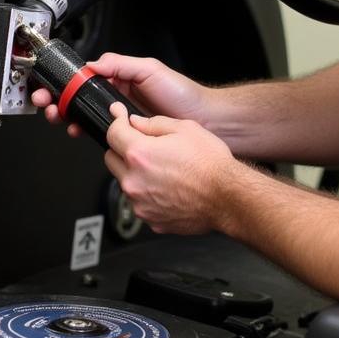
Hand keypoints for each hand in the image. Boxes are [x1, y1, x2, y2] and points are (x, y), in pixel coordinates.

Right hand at [31, 53, 206, 137]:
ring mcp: (120, 116)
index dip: (67, 82)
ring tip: (60, 118)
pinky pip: (99, 133)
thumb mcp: (150, 70)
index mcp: (121, 78)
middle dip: (59, 100)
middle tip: (48, 105)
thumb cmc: (182, 94)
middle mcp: (118, 97)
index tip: (53, 86)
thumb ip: (122, 65)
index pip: (86, 78)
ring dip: (67, 116)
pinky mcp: (125, 134)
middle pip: (79, 98)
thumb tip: (95, 64)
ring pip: (85, 115)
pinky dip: (84, 131)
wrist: (201, 121)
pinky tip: (79, 130)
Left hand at [102, 102, 236, 234]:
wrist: (227, 197)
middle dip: (122, 149)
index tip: (119, 117)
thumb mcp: (186, 128)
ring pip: (124, 182)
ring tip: (164, 170)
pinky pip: (140, 201)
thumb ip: (154, 123)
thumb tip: (137, 123)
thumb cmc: (211, 165)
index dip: (116, 121)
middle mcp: (134, 180)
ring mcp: (140, 203)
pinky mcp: (150, 219)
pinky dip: (148, 193)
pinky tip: (169, 187)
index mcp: (140, 154)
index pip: (112, 133)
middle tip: (143, 145)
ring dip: (135, 173)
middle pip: (111, 159)